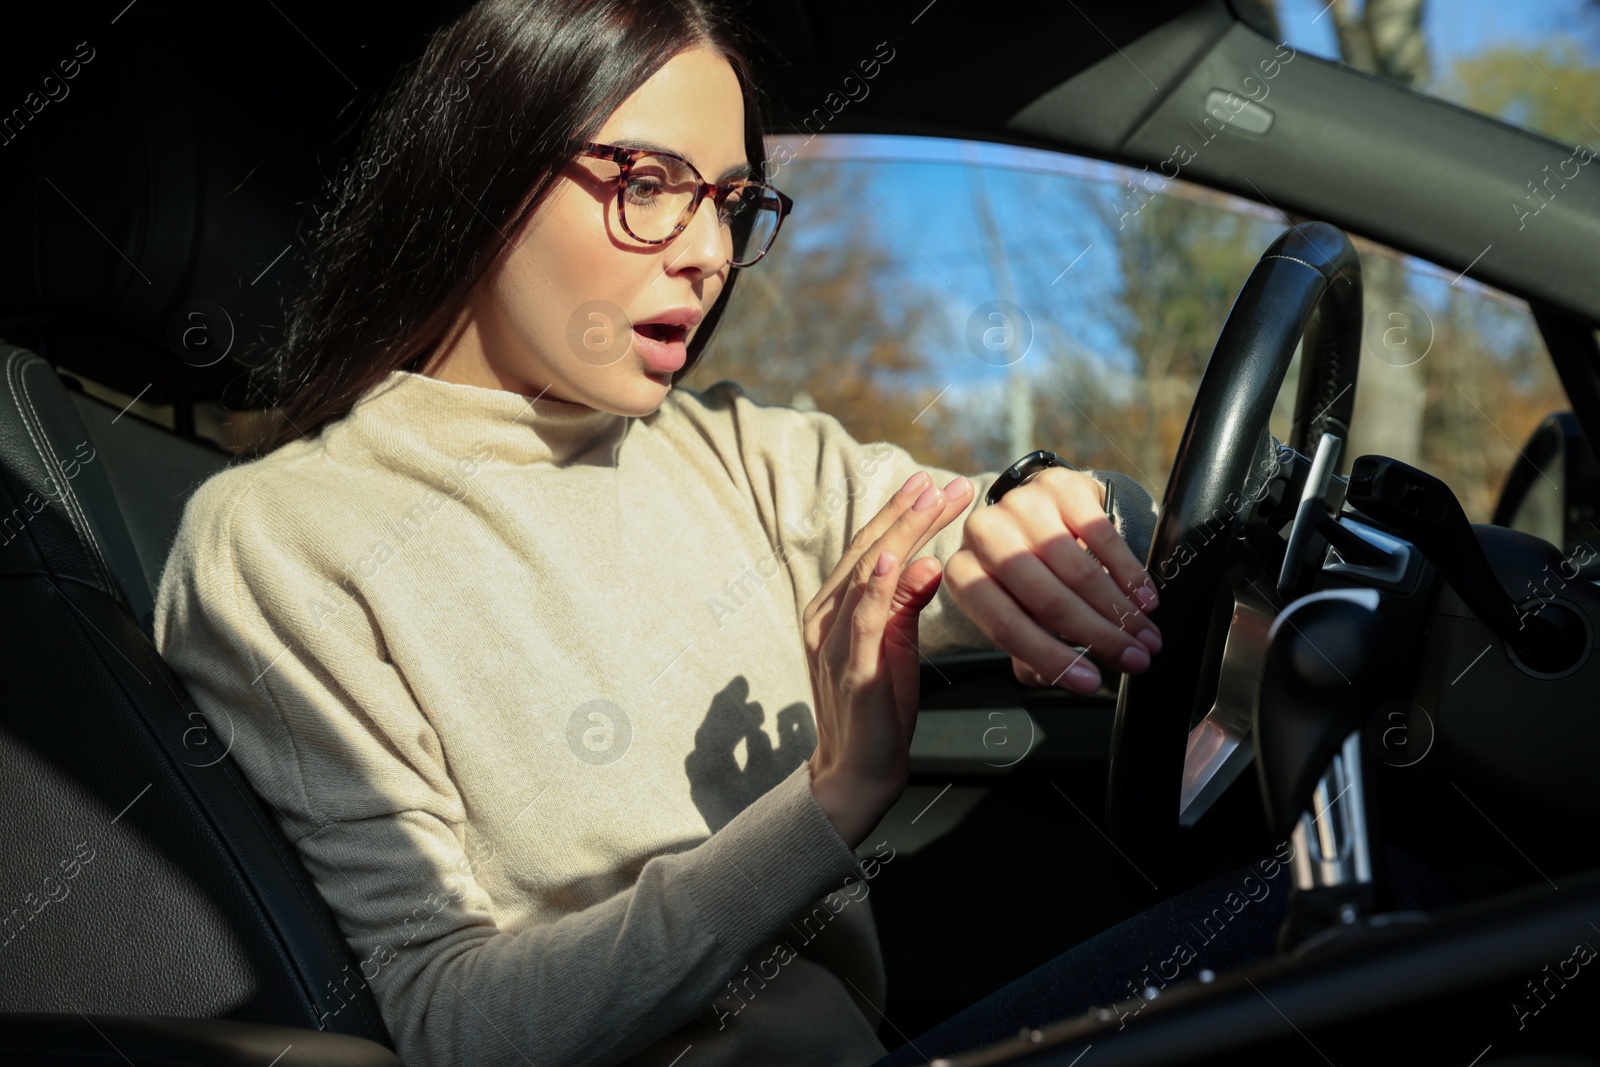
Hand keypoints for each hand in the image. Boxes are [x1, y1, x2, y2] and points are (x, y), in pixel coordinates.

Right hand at [804, 471, 973, 848]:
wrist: (858, 771)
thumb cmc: (878, 708)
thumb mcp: (896, 644)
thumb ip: (905, 602)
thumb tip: (929, 562)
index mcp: (834, 606)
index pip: (872, 548)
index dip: (902, 513)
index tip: (934, 484)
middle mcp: (825, 615)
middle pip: (870, 550)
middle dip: (908, 511)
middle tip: (942, 482)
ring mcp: (834, 641)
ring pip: (868, 573)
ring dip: (901, 532)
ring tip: (930, 501)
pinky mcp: (852, 668)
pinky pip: (864, 619)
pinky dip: (877, 585)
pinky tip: (897, 558)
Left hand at [944, 467, 1160, 693]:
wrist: (1039, 510)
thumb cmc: (1025, 575)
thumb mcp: (1015, 609)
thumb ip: (1027, 647)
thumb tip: (1050, 677)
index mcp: (963, 574)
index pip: (1006, 627)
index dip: (1052, 658)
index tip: (1090, 684)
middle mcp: (984, 534)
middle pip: (1048, 600)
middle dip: (1099, 637)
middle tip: (1135, 660)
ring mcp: (1020, 505)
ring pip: (1078, 571)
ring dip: (1120, 612)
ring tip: (1146, 636)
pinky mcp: (1059, 486)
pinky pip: (1102, 536)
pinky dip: (1129, 574)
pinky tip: (1145, 600)